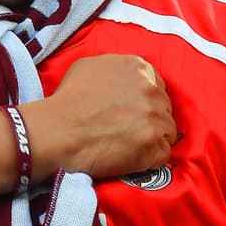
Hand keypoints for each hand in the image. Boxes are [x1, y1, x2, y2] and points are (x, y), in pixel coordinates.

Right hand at [27, 55, 175, 180]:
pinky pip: (163, 154)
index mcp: (139, 69)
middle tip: (128, 131)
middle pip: (164, 108)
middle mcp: (152, 90)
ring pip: (167, 132)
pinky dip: (149, 159)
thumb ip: (115, 70)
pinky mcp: (153, 145)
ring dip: (152, 140)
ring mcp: (156, 118)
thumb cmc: (67, 101)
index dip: (145, 102)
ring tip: (129, 146)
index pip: (156, 86)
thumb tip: (122, 81)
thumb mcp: (88, 67)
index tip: (133, 112)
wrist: (58, 131)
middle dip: (150, 120)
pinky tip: (131, 158)